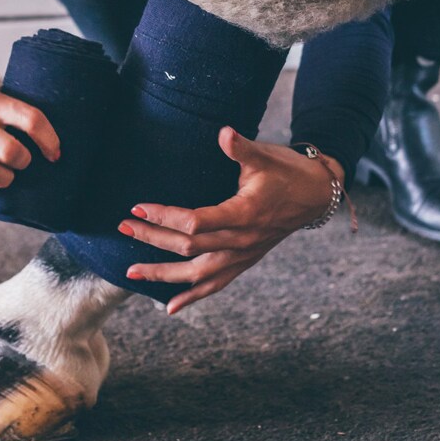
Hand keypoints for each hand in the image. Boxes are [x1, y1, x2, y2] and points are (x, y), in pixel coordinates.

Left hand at [119, 126, 343, 313]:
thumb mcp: (264, 156)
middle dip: (152, 237)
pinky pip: (215, 285)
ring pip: (197, 273)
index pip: (195, 221)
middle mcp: (241, 241)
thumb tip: (224, 132)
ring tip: (130, 271)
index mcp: (244, 214)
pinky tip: (170, 308)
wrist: (315, 195)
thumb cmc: (287, 171)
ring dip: (162, 273)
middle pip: (189, 247)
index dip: (165, 216)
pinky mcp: (244, 261)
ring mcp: (243, 255)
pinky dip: (192, 296)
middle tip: (124, 226)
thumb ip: (240, 148)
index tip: (139, 206)